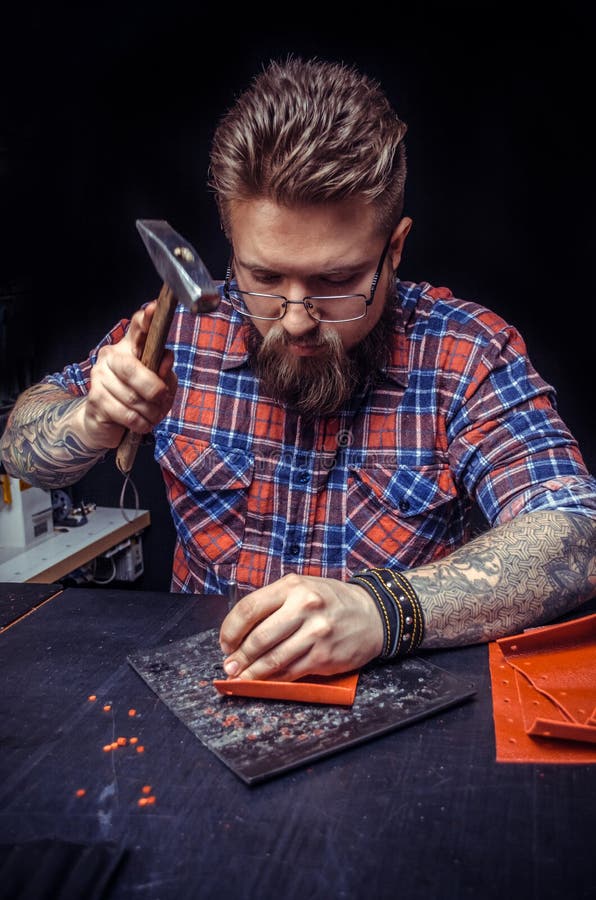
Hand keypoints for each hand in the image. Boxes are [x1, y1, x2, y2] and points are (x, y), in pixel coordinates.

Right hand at [75, 301, 177, 448]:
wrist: (106, 422)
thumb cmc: (138, 398)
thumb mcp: (159, 384)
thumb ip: (164, 372)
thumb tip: (165, 359)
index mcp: (130, 347)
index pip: (137, 328)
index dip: (146, 319)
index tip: (153, 308)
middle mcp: (111, 356)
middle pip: (132, 368)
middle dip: (152, 388)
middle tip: (162, 399)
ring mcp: (99, 377)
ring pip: (132, 396)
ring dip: (150, 411)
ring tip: (152, 415)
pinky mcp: (95, 400)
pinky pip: (126, 413)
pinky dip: (140, 422)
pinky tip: (141, 422)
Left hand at [219, 573, 383, 680]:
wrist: (372, 614)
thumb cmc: (330, 602)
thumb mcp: (302, 589)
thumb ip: (273, 604)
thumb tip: (240, 633)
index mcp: (292, 587)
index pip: (249, 609)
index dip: (230, 630)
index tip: (225, 643)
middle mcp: (304, 607)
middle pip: (258, 638)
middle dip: (238, 657)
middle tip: (229, 666)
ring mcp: (316, 633)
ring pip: (273, 659)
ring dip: (251, 673)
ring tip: (240, 677)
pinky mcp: (325, 656)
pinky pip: (291, 672)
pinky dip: (273, 679)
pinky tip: (264, 680)